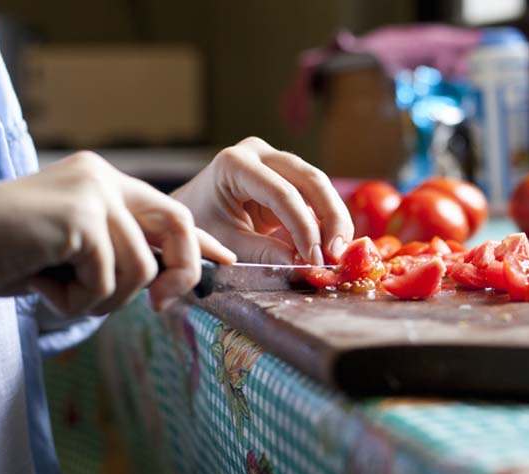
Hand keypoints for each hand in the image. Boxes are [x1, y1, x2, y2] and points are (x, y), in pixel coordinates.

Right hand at [0, 151, 235, 315]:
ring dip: (102, 298)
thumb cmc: (1, 255)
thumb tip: (164, 280)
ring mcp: (91, 192)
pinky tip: (40, 284)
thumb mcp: (71, 253)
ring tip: (58, 289)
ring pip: (139, 268)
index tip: (226, 260)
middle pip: (177, 224)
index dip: (199, 239)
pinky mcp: (77, 216)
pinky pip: (106, 280)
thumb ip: (116, 254)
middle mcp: (101, 178)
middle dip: (180, 273)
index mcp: (101, 182)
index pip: (167, 209)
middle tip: (162, 307)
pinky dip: (75, 301)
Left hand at [172, 137, 353, 264]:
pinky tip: (333, 245)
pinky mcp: (287, 175)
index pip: (282, 193)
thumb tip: (304, 264)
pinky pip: (315, 195)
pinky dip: (327, 220)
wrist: (189, 212)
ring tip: (338, 253)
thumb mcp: (227, 243)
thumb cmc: (201, 226)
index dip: (304, 227)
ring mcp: (275, 160)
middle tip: (338, 254)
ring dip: (334, 219)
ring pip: (319, 185)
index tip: (315, 260)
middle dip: (331, 218)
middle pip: (310, 180)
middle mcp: (259, 153)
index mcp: (235, 164)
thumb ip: (263, 253)